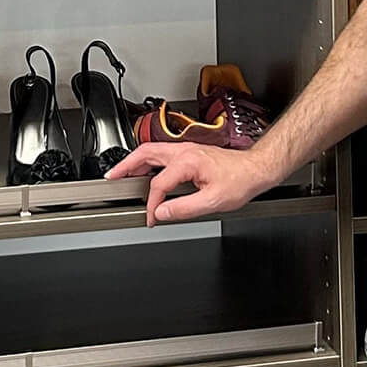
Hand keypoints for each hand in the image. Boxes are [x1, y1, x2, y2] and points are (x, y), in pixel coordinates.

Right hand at [105, 141, 270, 225]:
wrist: (255, 169)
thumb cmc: (240, 181)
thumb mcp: (213, 201)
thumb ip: (183, 208)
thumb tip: (161, 212)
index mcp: (187, 161)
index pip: (158, 184)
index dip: (152, 204)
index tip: (151, 217)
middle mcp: (184, 151)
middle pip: (145, 154)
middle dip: (125, 166)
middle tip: (111, 178)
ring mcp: (186, 150)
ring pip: (151, 151)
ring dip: (133, 161)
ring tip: (120, 173)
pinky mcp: (189, 153)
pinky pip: (160, 154)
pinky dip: (146, 161)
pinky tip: (143, 171)